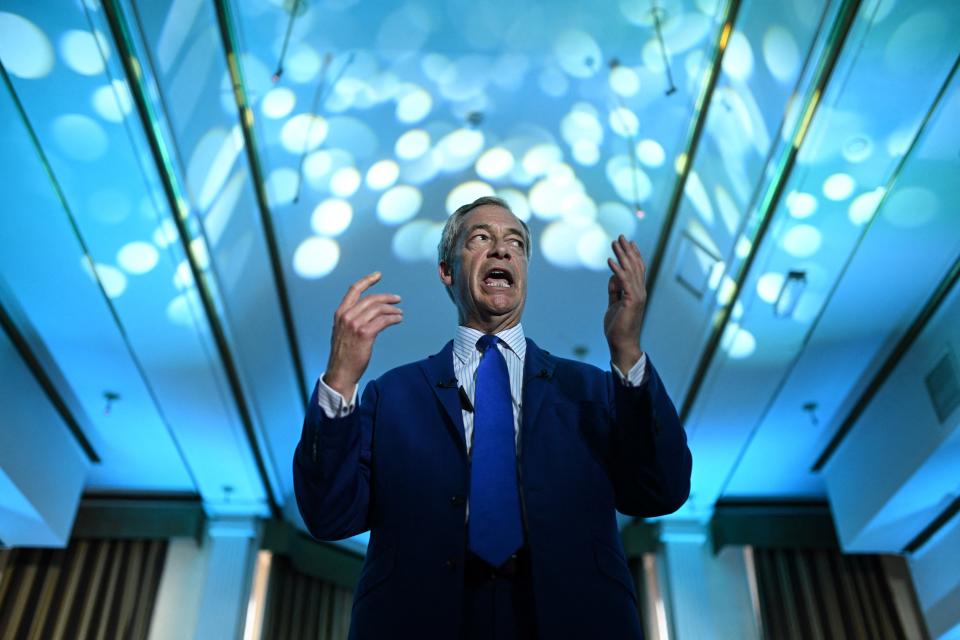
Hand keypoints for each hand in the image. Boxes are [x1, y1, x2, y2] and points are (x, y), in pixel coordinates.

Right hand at [324, 272, 402, 397]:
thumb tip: (368, 312)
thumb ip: (351, 319)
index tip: (378, 275)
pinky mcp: (365, 334)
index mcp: (340, 313)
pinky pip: (383, 320)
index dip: (367, 280)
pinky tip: (398, 320)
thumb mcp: (342, 332)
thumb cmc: (343, 354)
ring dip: (392, 309)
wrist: (340, 372)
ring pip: (378, 309)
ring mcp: (355, 325)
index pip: (354, 290)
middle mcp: (346, 316)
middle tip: (397, 299)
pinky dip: (393, 318)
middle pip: (371, 298)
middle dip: (386, 297)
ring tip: (399, 313)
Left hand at [604, 235, 645, 372]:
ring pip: (631, 271)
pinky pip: (624, 282)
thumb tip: (612, 277)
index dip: (633, 254)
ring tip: (615, 242)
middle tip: (621, 235)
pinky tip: (610, 261)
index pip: (637, 269)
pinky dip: (617, 270)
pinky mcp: (631, 301)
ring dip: (622, 255)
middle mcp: (640, 291)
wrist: (622, 343)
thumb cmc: (618, 327)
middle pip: (635, 266)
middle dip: (627, 250)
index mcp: (637, 292)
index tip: (628, 242)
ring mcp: (637, 296)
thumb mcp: (614, 304)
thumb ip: (614, 291)